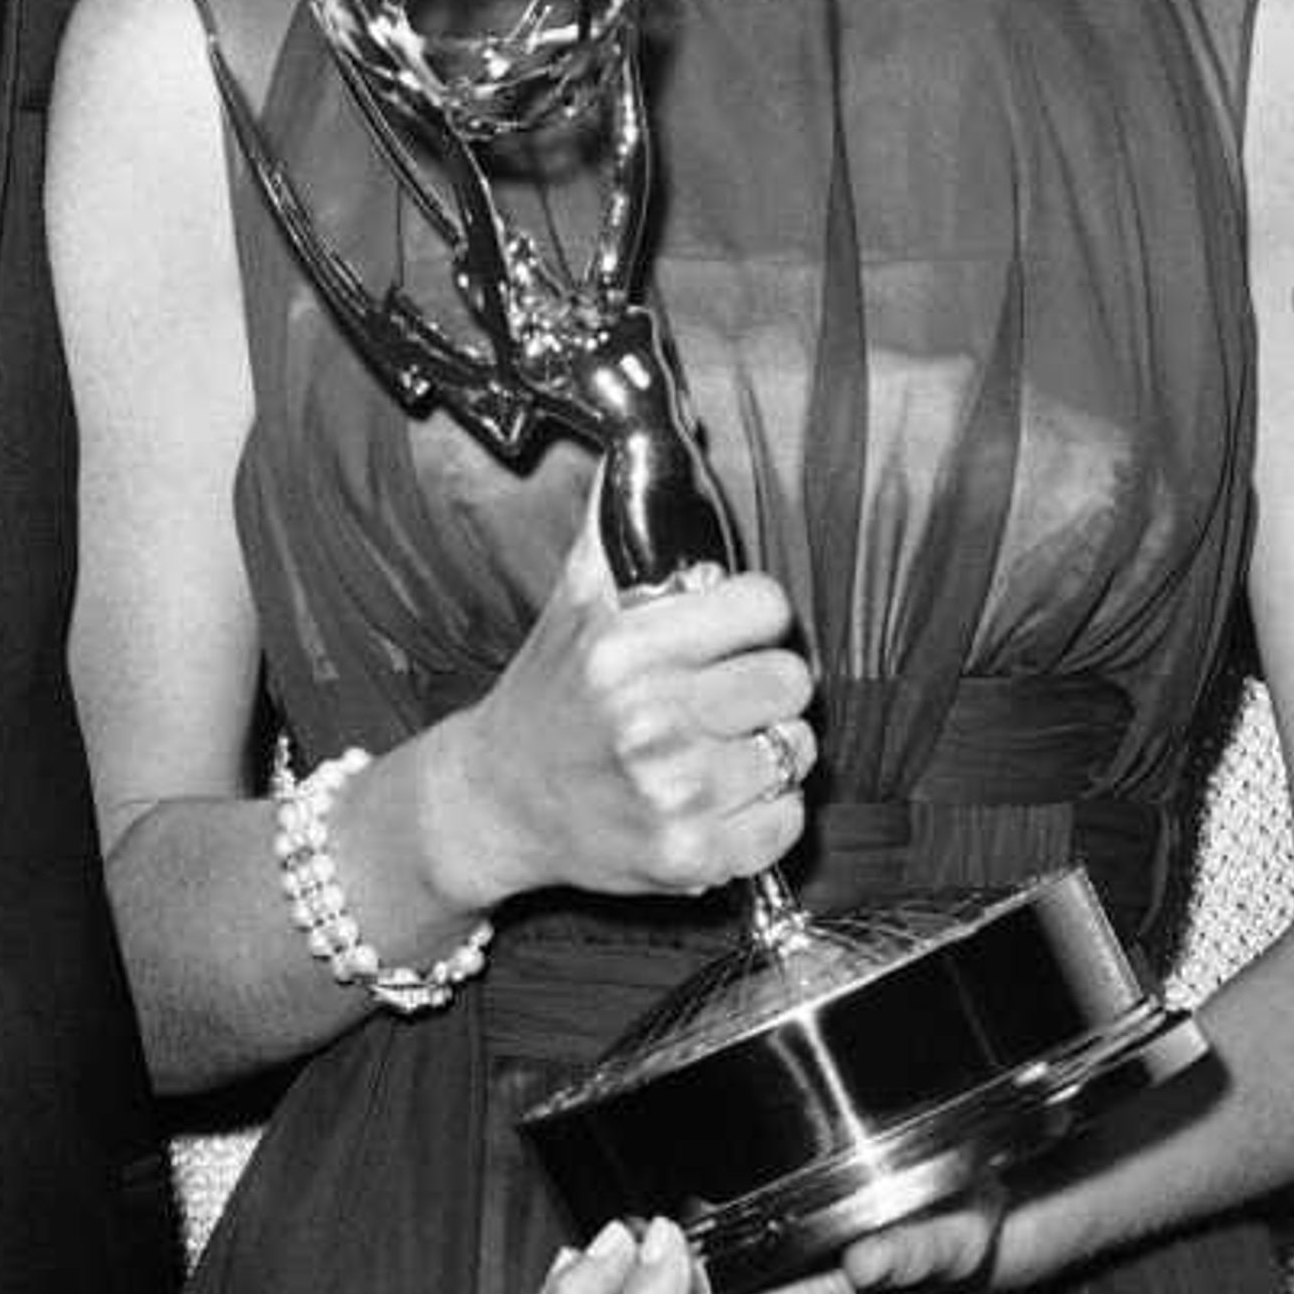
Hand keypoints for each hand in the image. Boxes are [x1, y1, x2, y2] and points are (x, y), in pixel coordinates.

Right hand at [420, 514, 815, 911]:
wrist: (498, 802)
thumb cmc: (548, 694)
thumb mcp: (572, 598)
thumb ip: (617, 519)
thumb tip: (648, 437)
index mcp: (625, 649)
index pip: (764, 605)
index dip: (752, 615)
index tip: (730, 631)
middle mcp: (650, 722)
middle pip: (790, 679)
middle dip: (764, 683)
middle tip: (725, 694)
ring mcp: (674, 795)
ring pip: (796, 750)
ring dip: (766, 750)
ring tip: (716, 748)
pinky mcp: (691, 857)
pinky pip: (788, 821)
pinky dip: (766, 813)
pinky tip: (720, 799)